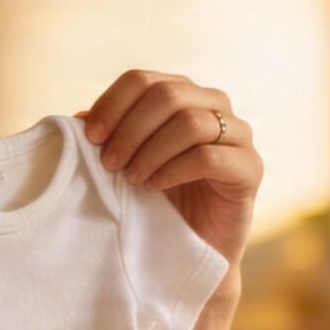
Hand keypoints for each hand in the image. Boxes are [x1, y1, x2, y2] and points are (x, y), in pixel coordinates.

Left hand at [75, 71, 259, 267]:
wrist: (190, 250)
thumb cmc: (156, 200)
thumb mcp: (124, 162)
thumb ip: (107, 137)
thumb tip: (79, 117)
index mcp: (182, 93)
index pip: (142, 79)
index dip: (112, 103)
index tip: (90, 137)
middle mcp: (214, 105)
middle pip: (167, 93)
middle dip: (130, 128)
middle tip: (109, 162)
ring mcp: (238, 134)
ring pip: (191, 122)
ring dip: (152, 150)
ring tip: (133, 177)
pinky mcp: (250, 167)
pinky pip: (210, 156)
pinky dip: (175, 169)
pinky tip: (157, 185)